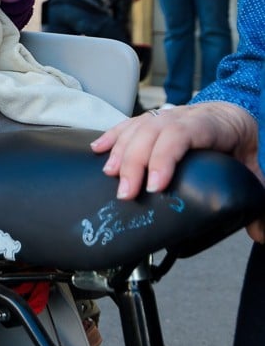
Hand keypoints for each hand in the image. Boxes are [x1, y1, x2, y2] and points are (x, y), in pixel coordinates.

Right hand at [90, 102, 260, 207]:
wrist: (236, 111)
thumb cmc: (240, 138)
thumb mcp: (254, 164)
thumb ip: (257, 193)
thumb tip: (261, 234)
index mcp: (210, 124)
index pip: (181, 134)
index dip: (164, 157)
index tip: (155, 186)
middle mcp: (182, 116)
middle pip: (151, 131)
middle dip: (134, 162)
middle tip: (127, 193)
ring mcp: (165, 116)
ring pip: (137, 127)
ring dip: (120, 151)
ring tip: (110, 176)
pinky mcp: (153, 121)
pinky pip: (128, 125)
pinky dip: (112, 137)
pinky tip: (98, 151)